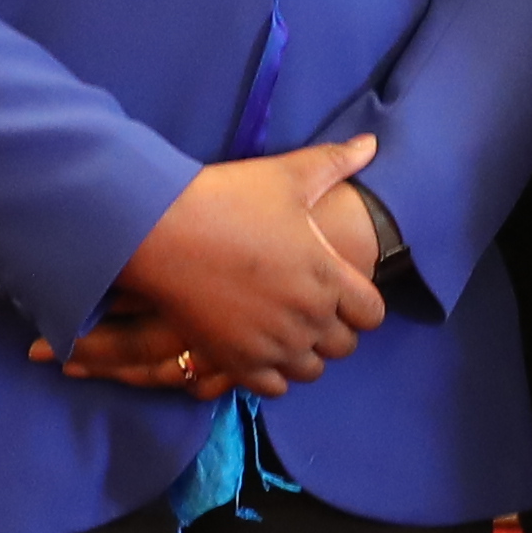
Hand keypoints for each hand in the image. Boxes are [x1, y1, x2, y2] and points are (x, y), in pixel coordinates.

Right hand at [89, 135, 383, 395]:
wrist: (159, 230)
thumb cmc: (227, 199)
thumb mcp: (287, 176)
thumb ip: (335, 163)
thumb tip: (371, 144)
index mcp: (328, 276)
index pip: (372, 314)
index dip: (360, 303)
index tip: (341, 290)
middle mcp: (307, 317)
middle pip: (344, 346)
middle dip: (334, 328)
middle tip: (310, 307)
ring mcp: (273, 344)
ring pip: (311, 370)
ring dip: (305, 353)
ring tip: (285, 328)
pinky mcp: (237, 361)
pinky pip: (273, 388)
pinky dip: (272, 373)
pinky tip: (260, 348)